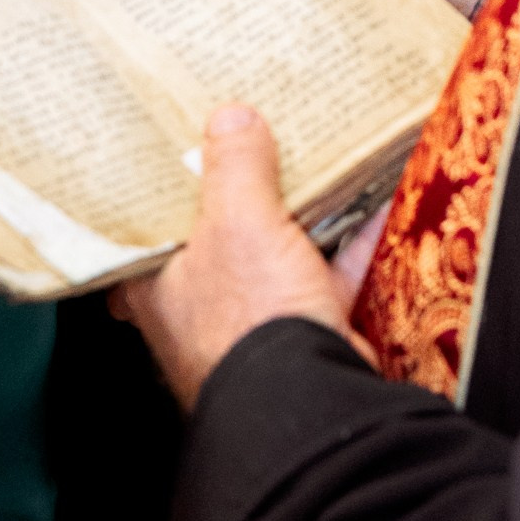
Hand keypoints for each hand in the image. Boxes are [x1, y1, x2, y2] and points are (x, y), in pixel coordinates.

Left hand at [114, 106, 372, 411]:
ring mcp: (256, 324)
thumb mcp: (237, 222)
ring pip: (276, 257)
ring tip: (319, 166)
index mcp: (157, 286)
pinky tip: (376, 204)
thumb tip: (231, 119)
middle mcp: (201, 310)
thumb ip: (234, 167)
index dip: (158, 195)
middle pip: (217, 239)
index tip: (174, 159)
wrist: (310, 400)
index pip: (143, 233)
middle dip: (241, 199)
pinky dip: (353, 245)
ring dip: (302, 218)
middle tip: (255, 149)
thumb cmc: (249, 320)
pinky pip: (329, 278)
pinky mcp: (307, 335)